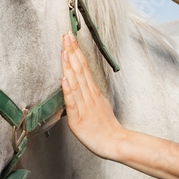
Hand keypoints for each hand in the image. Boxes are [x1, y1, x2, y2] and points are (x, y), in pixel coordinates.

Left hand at [61, 32, 123, 159]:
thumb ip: (89, 93)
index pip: (83, 67)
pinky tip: (64, 80)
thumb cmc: (105, 126)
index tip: (70, 38)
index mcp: (92, 91)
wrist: (115, 143)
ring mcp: (84, 106)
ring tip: (64, 51)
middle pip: (79, 69)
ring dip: (69, 66)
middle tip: (66, 36)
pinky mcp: (78, 119)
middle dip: (72, 51)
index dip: (75, 51)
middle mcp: (88, 95)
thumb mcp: (99, 104)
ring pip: (75, 82)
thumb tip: (80, 83)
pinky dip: (68, 91)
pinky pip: (72, 103)